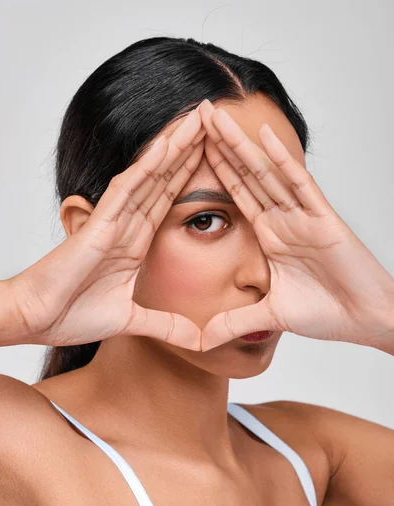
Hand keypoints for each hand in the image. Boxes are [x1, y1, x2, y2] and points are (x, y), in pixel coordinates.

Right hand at [6, 110, 205, 350]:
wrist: (36, 320)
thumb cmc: (71, 315)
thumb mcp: (132, 322)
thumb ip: (165, 326)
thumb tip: (197, 340)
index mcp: (135, 244)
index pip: (169, 202)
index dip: (192, 178)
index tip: (216, 157)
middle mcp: (127, 226)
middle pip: (164, 180)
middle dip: (189, 151)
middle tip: (213, 121)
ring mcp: (113, 222)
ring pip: (149, 176)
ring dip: (174, 148)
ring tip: (197, 119)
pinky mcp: (98, 225)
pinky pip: (126, 191)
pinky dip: (145, 168)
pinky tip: (166, 145)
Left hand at [197, 100, 393, 351]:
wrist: (365, 320)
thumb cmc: (327, 313)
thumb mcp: (269, 316)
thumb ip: (235, 321)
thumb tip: (203, 340)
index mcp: (270, 236)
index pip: (236, 195)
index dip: (214, 171)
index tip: (190, 149)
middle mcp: (283, 220)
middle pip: (246, 175)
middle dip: (220, 145)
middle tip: (197, 115)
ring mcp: (302, 217)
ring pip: (266, 173)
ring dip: (241, 144)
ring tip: (217, 116)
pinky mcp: (323, 220)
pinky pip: (299, 185)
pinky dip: (283, 160)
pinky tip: (263, 136)